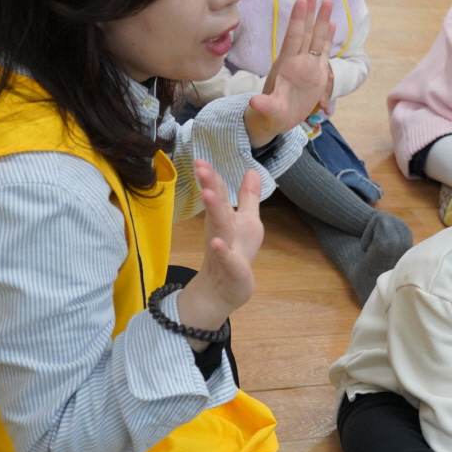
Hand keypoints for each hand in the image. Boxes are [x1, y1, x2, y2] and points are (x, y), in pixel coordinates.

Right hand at [174, 162, 263, 350]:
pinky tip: (218, 242)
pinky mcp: (232, 270)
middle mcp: (222, 231)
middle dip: (210, 186)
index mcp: (225, 219)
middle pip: (216, 207)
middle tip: (200, 167)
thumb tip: (252, 170)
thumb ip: (248, 198)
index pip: (218, 194)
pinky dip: (223, 251)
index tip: (200, 159)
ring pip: (220, 228)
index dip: (212, 177)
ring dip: (214, 211)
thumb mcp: (246, 222)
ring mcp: (225, 251)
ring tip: (206, 194)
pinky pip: (228, 260)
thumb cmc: (235, 252)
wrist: (225, 292)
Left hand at [243, 0, 334, 147]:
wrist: (275, 119)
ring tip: (327, 1)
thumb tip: (255, 102)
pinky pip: (323, 52)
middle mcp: (297, 62)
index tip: (301, 1)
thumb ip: (264, 105)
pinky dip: (327, 38)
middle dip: (309, 12)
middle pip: (305, 33)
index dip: (298, 20)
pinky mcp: (317, 74)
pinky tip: (332, 24)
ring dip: (321, 20)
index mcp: (286, 66)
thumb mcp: (266, 111)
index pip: (293, 38)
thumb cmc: (269, 115)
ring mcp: (307, 66)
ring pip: (316, 39)